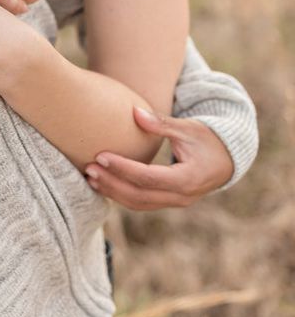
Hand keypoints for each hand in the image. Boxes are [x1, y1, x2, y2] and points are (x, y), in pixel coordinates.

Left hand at [84, 106, 234, 208]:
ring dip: (113, 192)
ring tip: (90, 178)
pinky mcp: (169, 201)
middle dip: (112, 184)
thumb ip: (161, 123)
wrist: (228, 160)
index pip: (147, 178)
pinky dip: (122, 195)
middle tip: (88, 169)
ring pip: (139, 204)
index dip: (122, 168)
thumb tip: (134, 112)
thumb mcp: (188, 128)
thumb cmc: (208, 139)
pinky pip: (143, 203)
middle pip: (139, 196)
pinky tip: (104, 183)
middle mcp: (181, 197)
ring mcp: (176, 202)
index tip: (101, 156)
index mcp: (187, 179)